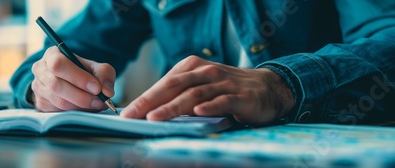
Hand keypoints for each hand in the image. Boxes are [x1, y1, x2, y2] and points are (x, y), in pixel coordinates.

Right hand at [30, 46, 115, 111]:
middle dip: (81, 96)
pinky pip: (57, 112)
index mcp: (52, 55)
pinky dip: (74, 112)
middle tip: (100, 101)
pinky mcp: (40, 103)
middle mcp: (40, 70)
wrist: (72, 81)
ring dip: (80, 106)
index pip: (59, 65)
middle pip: (56, 85)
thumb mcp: (97, 68)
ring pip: (58, 101)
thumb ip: (104, 75)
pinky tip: (85, 108)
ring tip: (96, 105)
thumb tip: (107, 92)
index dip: (78, 78)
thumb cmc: (84, 71)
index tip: (96, 88)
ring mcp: (38, 87)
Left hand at [120, 56, 294, 124]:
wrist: (267, 88)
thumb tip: (148, 110)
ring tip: (155, 117)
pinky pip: (223, 101)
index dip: (144, 97)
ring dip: (173, 106)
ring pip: (194, 94)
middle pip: (174, 86)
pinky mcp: (240, 96)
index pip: (164, 83)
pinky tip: (198, 112)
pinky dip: (210, 107)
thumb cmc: (226, 90)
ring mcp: (223, 83)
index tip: (127, 112)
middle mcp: (205, 72)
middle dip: (150, 101)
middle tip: (132, 115)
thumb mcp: (200, 87)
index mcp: (191, 67)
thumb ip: (178, 95)